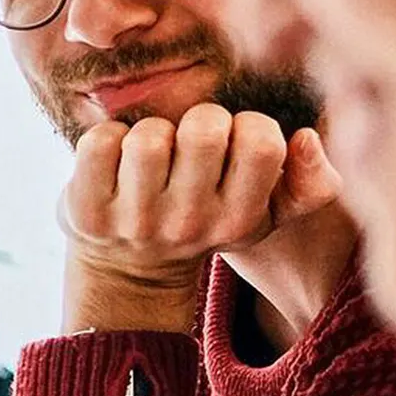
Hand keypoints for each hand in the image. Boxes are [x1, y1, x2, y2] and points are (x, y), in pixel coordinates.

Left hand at [59, 104, 341, 331]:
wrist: (131, 274)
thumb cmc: (204, 221)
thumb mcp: (262, 213)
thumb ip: (308, 183)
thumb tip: (306, 139)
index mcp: (239, 220)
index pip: (262, 143)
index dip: (248, 126)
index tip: (233, 144)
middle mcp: (189, 224)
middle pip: (205, 129)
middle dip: (198, 120)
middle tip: (189, 144)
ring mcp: (135, 220)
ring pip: (149, 135)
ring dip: (150, 131)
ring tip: (152, 156)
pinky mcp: (87, 211)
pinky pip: (99, 142)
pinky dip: (106, 137)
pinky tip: (114, 160)